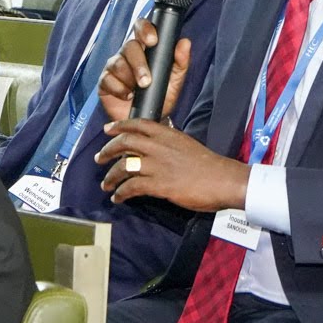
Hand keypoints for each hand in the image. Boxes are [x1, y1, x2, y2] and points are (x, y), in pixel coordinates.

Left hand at [96, 118, 248, 209]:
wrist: (223, 180)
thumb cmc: (208, 164)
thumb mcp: (186, 144)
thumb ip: (169, 143)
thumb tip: (156, 146)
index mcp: (167, 134)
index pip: (137, 124)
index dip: (119, 126)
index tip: (107, 129)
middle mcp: (159, 146)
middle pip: (124, 142)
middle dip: (108, 150)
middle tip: (99, 158)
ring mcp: (157, 165)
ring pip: (123, 166)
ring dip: (110, 176)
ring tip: (106, 184)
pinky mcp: (158, 185)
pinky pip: (131, 187)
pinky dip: (121, 193)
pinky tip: (118, 198)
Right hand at [97, 19, 190, 123]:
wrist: (148, 120)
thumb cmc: (160, 96)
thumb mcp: (175, 81)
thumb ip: (181, 62)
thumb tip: (185, 42)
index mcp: (145, 48)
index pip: (141, 28)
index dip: (145, 29)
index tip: (153, 41)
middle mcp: (128, 54)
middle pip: (129, 46)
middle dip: (139, 64)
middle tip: (146, 81)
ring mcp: (114, 66)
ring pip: (118, 63)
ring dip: (130, 78)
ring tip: (139, 90)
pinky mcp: (104, 81)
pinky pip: (108, 79)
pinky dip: (119, 89)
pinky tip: (128, 96)